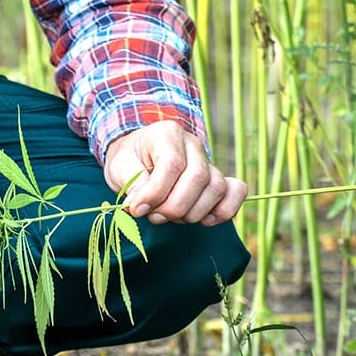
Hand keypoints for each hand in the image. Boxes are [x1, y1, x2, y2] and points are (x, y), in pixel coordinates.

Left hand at [102, 120, 246, 225]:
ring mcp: (208, 161)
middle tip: (153, 216)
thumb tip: (141, 207)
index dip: (155, 192)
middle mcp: (193, 144)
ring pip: (216, 188)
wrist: (137, 158)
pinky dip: (223, 211)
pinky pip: (235, 192)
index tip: (137, 209)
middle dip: (174, 207)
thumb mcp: (120, 168)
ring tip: (169, 217)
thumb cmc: (129, 161)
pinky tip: (203, 221)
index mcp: (167, 134)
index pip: (172, 164)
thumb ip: (132, 185)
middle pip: (198, 178)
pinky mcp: (217, 178)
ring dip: (192, 213)